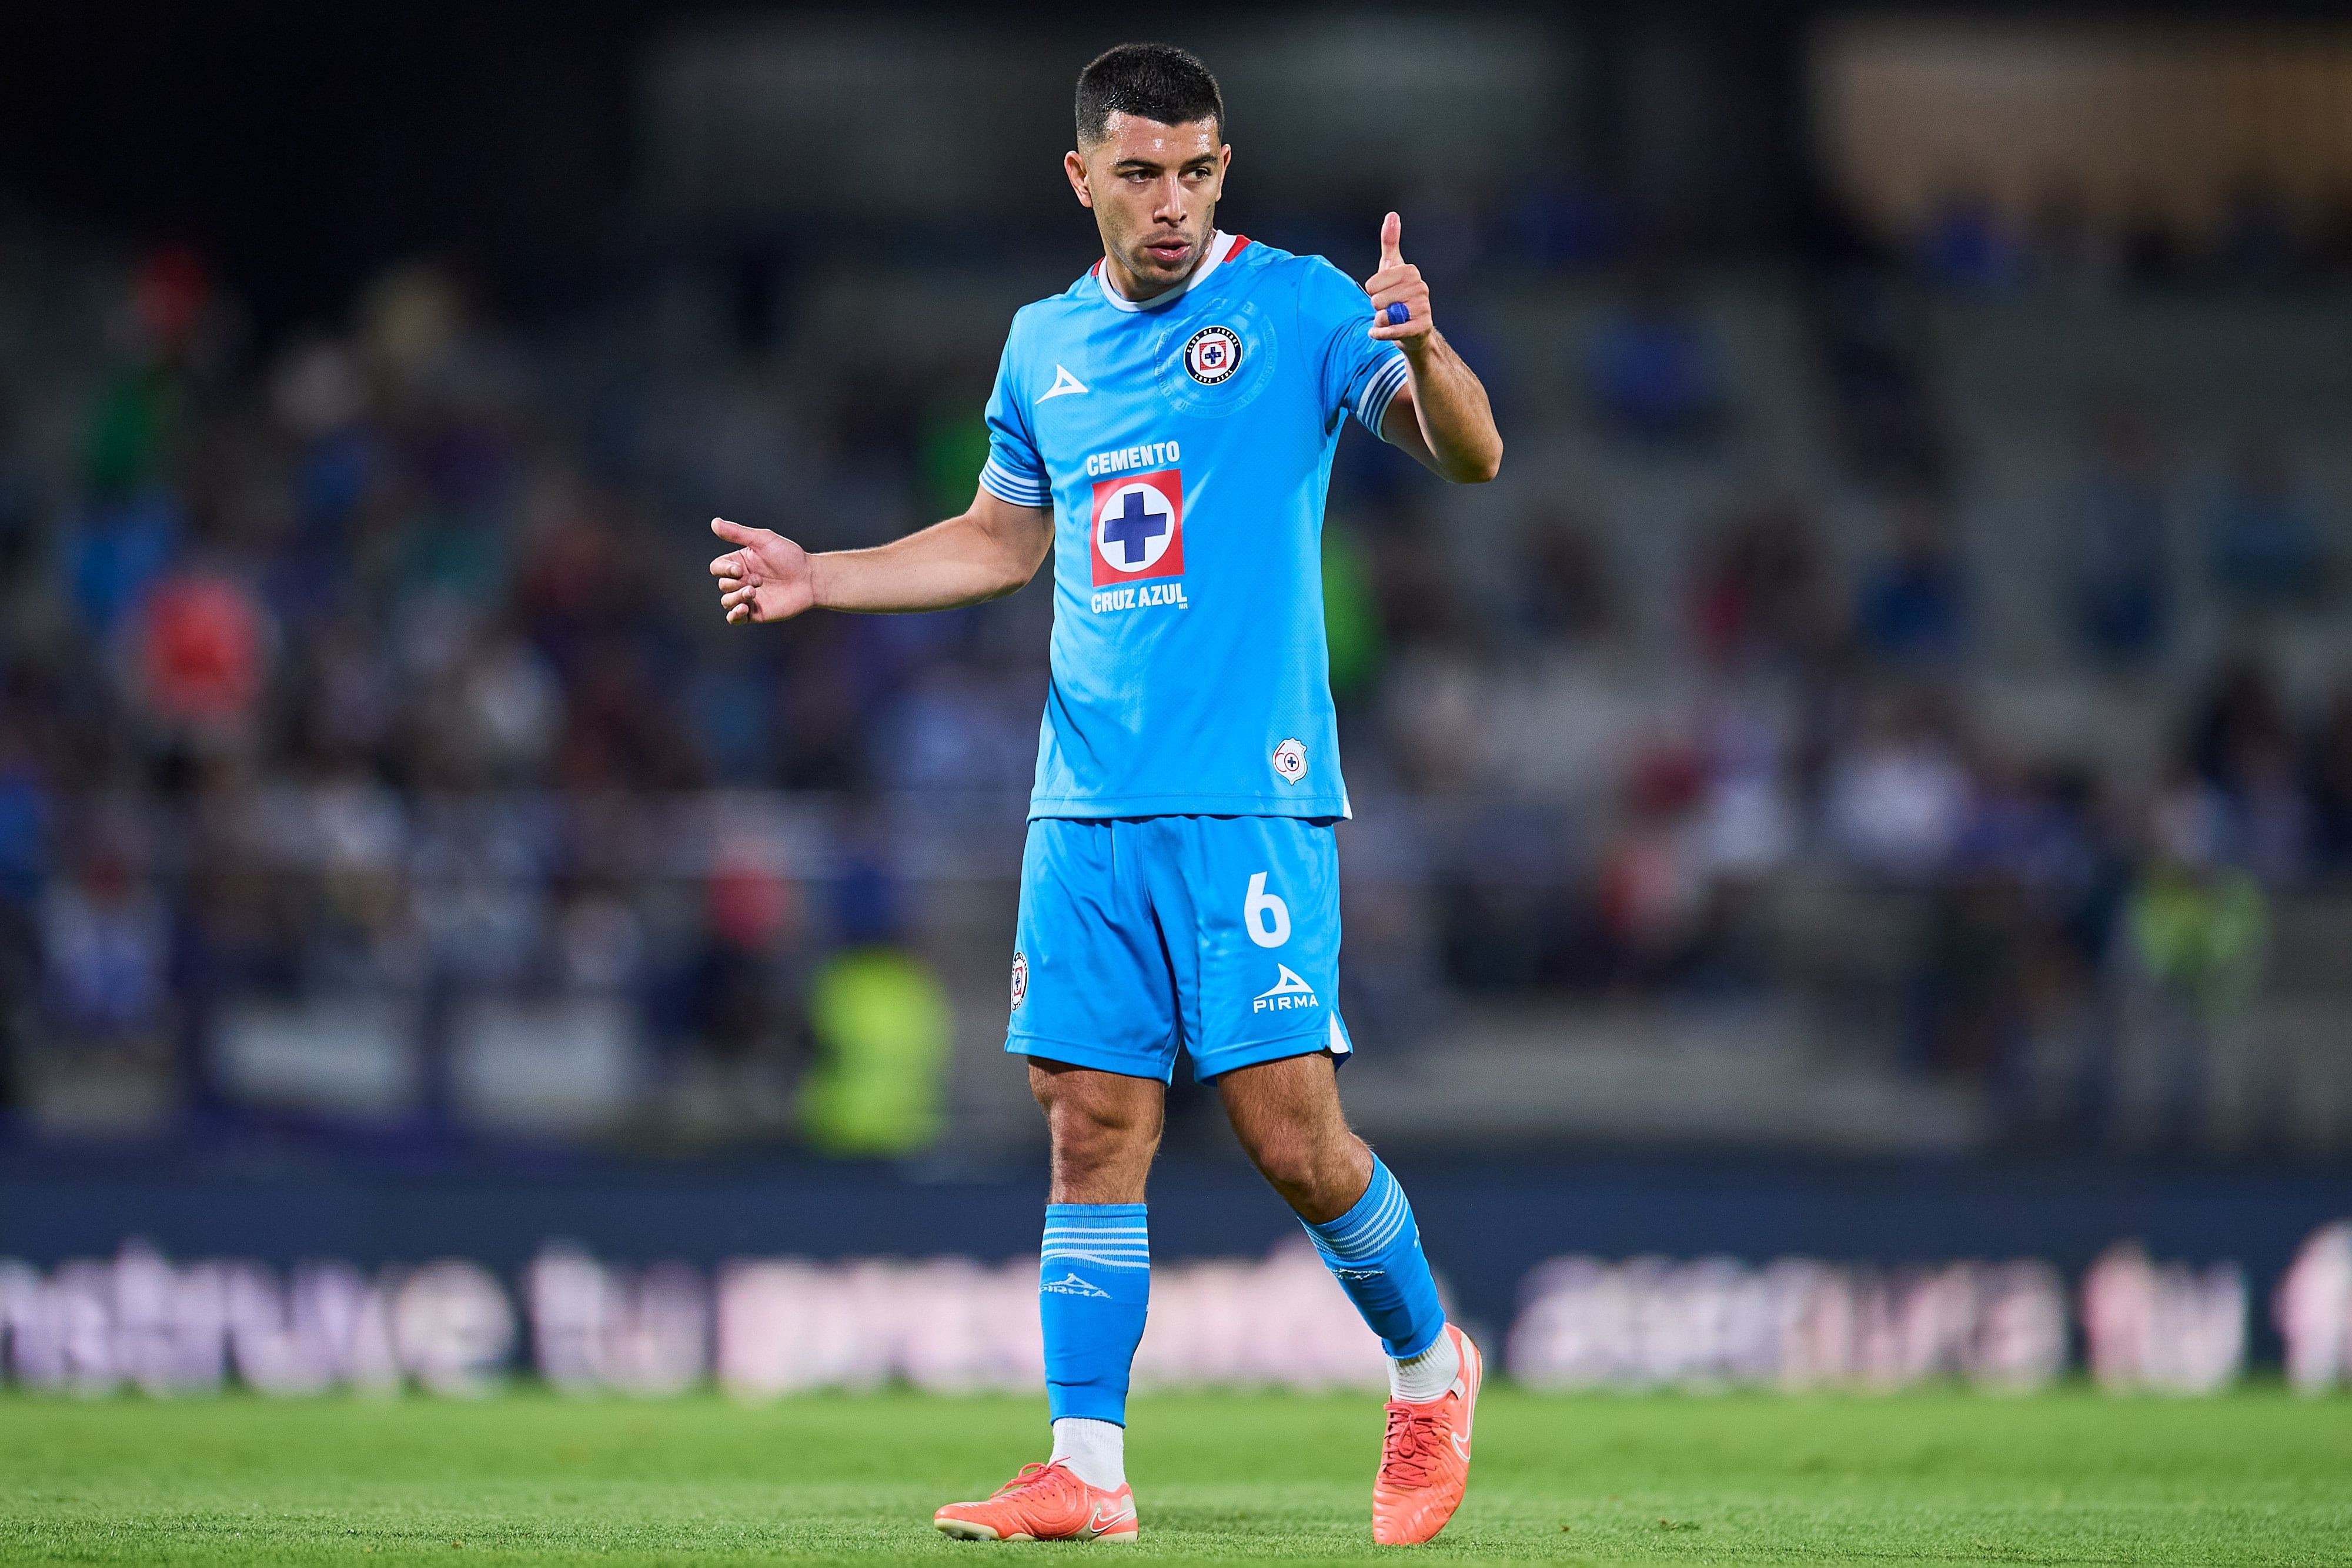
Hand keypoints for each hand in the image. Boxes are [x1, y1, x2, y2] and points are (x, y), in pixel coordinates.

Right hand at [708, 517, 815, 623]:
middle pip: (723, 584)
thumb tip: (714, 522)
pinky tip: (744, 609)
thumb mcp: (763, 540)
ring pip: (727, 601)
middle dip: (736, 583)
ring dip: (735, 597)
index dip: (723, 569)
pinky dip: (734, 615)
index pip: (718, 567)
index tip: (738, 569)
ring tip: (753, 592)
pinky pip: (735, 619)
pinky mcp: (756, 613)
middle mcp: (741, 580)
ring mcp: (748, 597)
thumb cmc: (789, 556)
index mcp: (739, 562)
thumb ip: (738, 533)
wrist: (810, 578)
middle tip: (758, 580)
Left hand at [1367, 211, 1431, 348]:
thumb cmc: (1398, 294)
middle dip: (1376, 308)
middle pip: (1377, 300)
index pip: (1373, 284)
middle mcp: (1420, 287)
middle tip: (1388, 308)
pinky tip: (1379, 332)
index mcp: (1411, 272)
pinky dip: (1381, 334)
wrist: (1412, 329)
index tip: (1382, 292)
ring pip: (1384, 315)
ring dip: (1380, 321)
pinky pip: (1392, 331)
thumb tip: (1392, 215)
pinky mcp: (1422, 327)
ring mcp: (1423, 307)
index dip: (1372, 292)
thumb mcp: (1392, 267)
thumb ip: (1390, 242)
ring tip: (1390, 319)